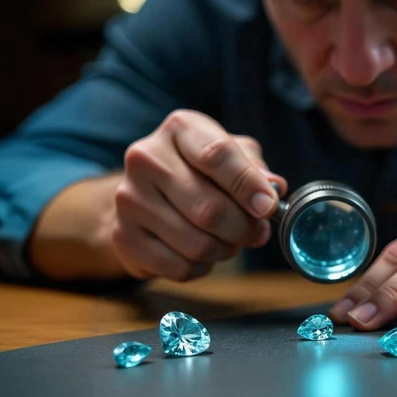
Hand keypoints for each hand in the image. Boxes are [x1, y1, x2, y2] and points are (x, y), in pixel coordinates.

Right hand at [111, 110, 286, 280]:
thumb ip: (255, 169)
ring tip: (228, 241)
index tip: (268, 207)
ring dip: (225, 250)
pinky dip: (201, 267)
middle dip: (244, 229)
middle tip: (257, 233)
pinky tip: (201, 253)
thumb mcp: (233, 155)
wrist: (147, 194)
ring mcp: (129, 198)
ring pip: (197, 244)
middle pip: (209, 209)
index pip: (217, 155)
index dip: (248, 185)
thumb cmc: (201, 171)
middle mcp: (146, 157)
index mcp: (180, 128)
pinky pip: (179, 267)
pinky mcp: (122, 236)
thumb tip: (273, 188)